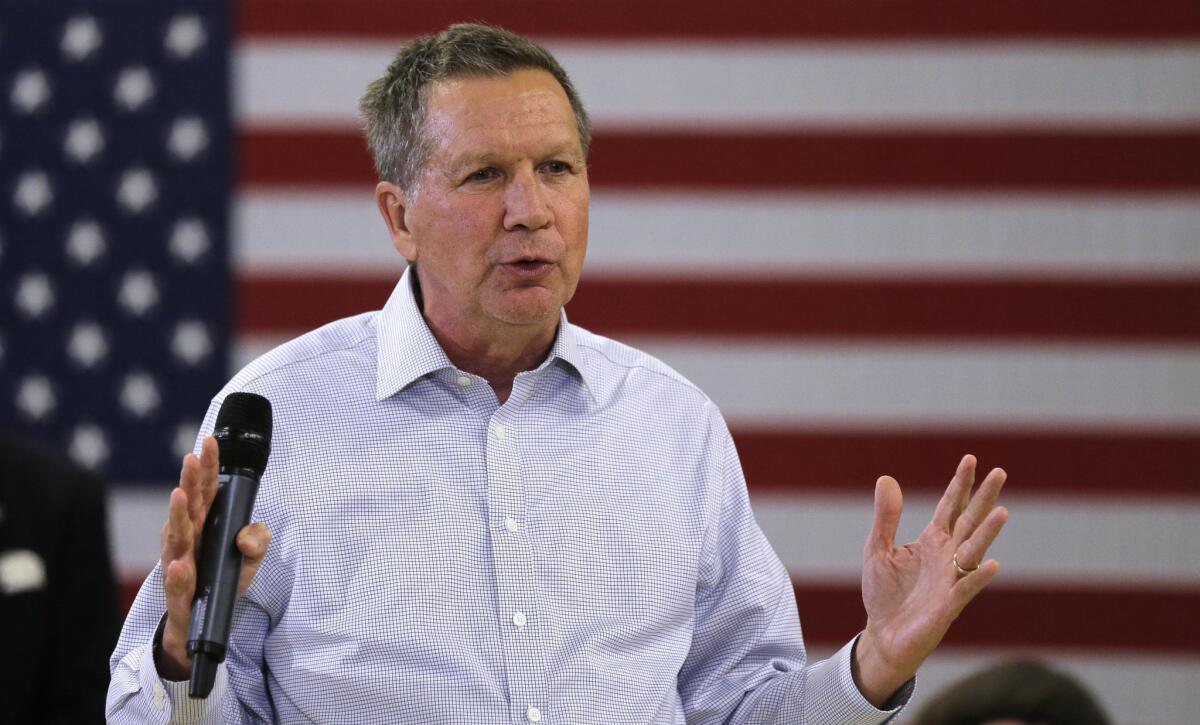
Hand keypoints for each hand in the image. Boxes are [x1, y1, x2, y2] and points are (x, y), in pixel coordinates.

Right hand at [156, 436, 270, 680]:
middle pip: (189, 507)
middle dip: (190, 482)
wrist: (198, 628)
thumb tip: (250, 532)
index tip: (209, 442)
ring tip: (179, 495)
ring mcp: (180, 566)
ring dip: (177, 517)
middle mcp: (188, 541)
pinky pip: (177, 584)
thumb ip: (256, 543)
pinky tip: (178, 565)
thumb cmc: (219, 584)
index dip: (208, 468)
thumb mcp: (247, 563)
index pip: (207, 492)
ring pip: (177, 539)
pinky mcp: (179, 595)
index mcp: (204, 527)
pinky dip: (177, 575)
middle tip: (192, 458)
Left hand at [852, 454, 1007, 705]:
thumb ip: (885, 517)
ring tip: (1002, 511)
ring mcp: (951, 579)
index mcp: (931, 541)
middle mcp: (946, 556)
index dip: (960, 484)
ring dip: (988, 532)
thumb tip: (885, 478)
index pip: (950, 507)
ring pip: (974, 550)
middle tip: (1000, 472)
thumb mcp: (877, 549)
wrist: (883, 634)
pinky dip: (979, 576)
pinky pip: (966, 588)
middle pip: (969, 521)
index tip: (970, 459)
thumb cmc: (884, 593)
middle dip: (983, 498)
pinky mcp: (949, 604)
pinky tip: (992, 563)